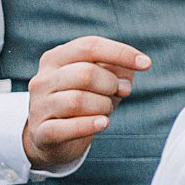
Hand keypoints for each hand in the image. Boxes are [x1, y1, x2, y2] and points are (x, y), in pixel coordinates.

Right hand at [22, 36, 150, 169]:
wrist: (54, 137)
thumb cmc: (84, 100)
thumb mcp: (102, 81)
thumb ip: (117, 73)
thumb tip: (124, 83)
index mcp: (56, 58)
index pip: (89, 46)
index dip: (121, 53)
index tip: (146, 64)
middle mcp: (43, 79)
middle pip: (85, 73)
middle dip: (111, 84)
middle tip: (118, 93)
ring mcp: (39, 106)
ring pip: (77, 100)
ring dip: (103, 106)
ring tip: (105, 110)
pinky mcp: (41, 133)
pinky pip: (66, 128)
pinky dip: (89, 125)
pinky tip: (104, 123)